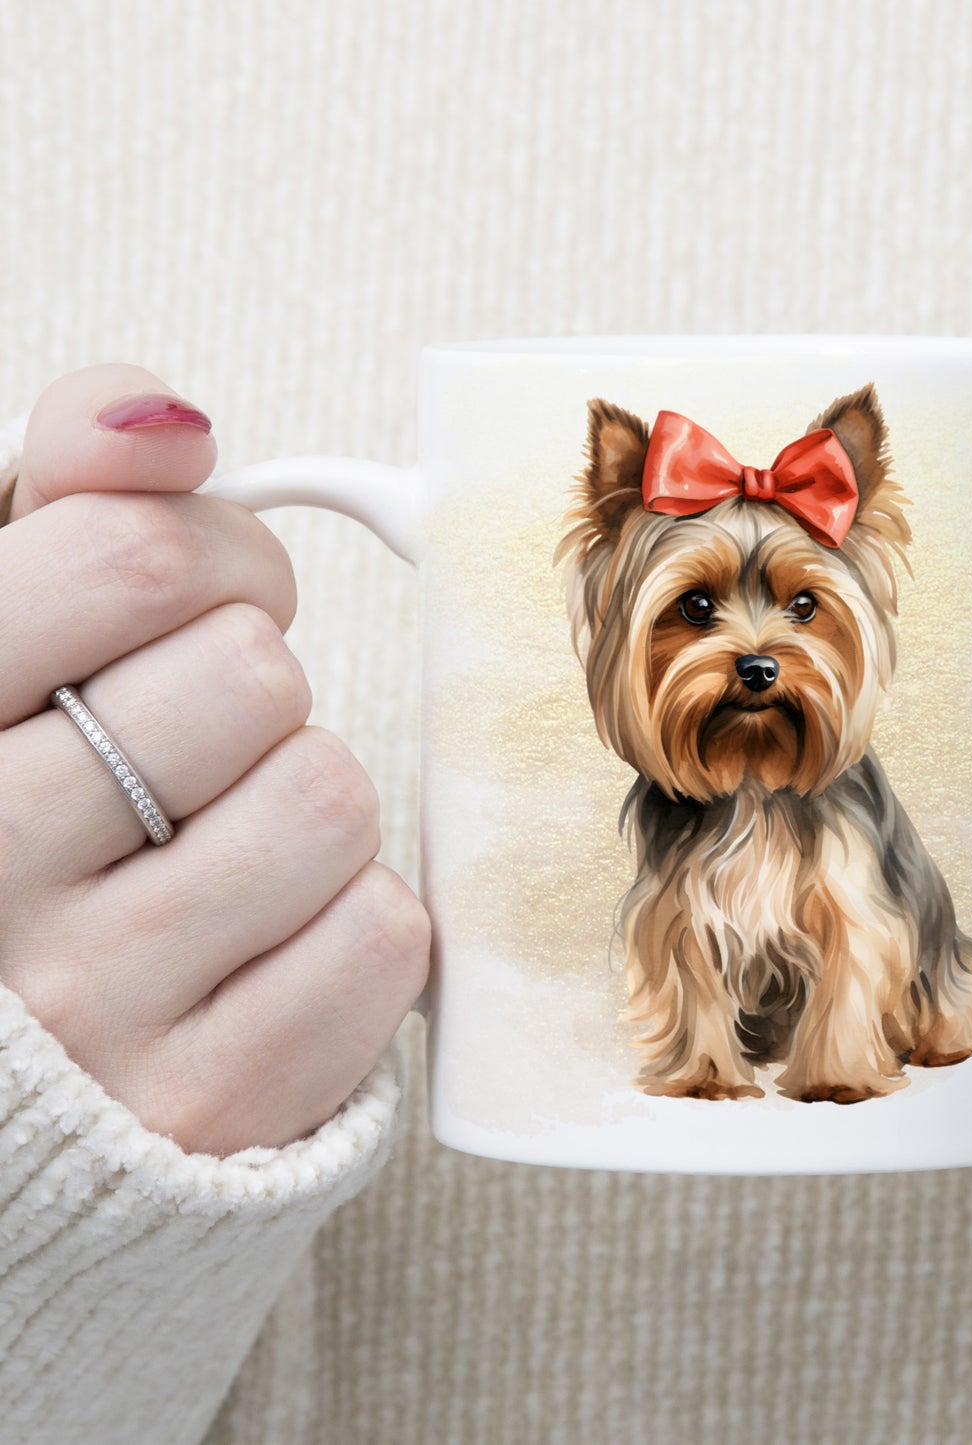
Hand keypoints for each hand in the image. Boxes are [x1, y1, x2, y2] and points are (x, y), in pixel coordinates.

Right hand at [0, 363, 428, 1155]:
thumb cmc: (33, 816)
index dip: (213, 555)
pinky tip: (263, 943)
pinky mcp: (213, 1102)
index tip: (201, 598)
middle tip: (201, 742)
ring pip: (328, 797)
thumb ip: (69, 502)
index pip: (130, 559)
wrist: (34, 1071)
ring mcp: (95, 1008)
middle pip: (250, 674)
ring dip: (303, 803)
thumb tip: (167, 418)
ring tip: (221, 848)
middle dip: (253, 687)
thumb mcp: (7, 644)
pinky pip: (382, 934)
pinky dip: (351, 922)